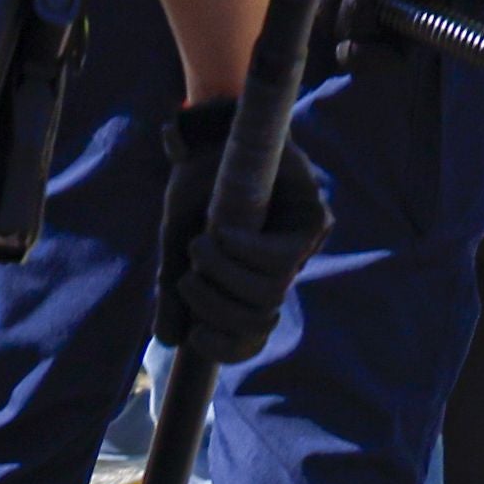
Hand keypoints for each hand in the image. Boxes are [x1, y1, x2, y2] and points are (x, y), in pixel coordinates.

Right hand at [150, 89, 328, 358]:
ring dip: (226, 275)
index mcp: (252, 280)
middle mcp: (284, 268)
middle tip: (186, 279)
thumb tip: (169, 341)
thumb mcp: (178, 243)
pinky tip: (221, 234)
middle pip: (261, 315)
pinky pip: (283, 257)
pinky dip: (245, 251)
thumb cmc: (195, 189)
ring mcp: (303, 245)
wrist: (209, 136)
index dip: (231, 347)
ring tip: (198, 245)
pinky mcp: (315, 219)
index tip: (198, 339)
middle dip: (216, 306)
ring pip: (272, 290)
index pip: (254, 334)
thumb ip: (175, 290)